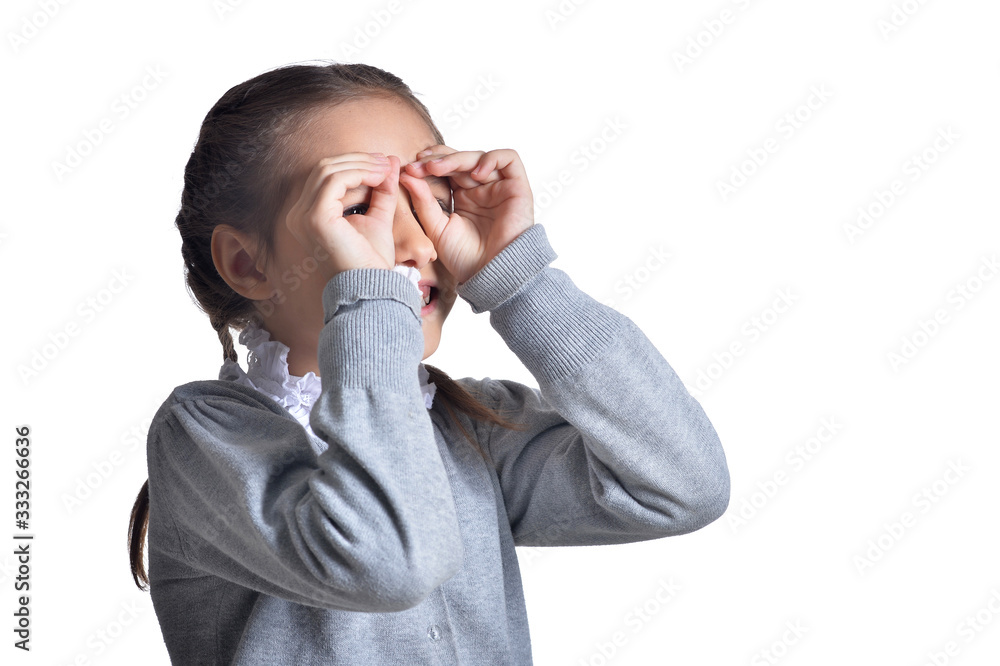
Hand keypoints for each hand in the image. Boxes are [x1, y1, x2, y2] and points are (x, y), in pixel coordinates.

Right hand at [284, 152, 400, 276]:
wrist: (371, 286)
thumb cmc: (371, 260)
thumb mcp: (378, 217)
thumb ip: (381, 190)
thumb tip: (389, 159)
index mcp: (307, 215)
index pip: (325, 176)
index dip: (354, 164)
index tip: (382, 163)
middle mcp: (298, 214)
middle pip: (324, 168)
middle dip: (358, 160)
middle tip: (385, 161)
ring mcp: (303, 216)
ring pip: (329, 170)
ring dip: (361, 164)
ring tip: (385, 168)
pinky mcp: (315, 217)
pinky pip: (335, 180)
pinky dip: (359, 173)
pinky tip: (379, 177)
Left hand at [400, 146, 533, 283]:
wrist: (491, 274)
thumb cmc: (466, 258)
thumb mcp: (437, 229)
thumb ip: (423, 202)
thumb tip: (406, 175)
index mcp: (463, 196)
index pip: (446, 168)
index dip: (429, 163)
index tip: (410, 169)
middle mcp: (481, 188)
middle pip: (460, 159)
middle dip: (438, 159)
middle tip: (420, 165)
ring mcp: (499, 186)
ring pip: (479, 157)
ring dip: (457, 158)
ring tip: (438, 168)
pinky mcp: (517, 187)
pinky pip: (509, 159)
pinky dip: (492, 159)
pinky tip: (475, 173)